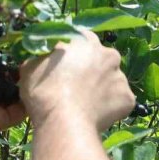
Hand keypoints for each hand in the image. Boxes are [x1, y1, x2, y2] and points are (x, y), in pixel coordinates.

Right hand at [19, 29, 134, 130]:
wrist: (64, 122)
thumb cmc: (43, 90)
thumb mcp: (30, 67)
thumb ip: (42, 57)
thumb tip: (44, 57)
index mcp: (85, 41)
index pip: (81, 37)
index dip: (72, 51)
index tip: (63, 63)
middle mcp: (109, 54)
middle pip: (100, 58)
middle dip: (90, 68)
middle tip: (74, 84)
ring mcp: (121, 77)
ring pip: (110, 80)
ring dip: (100, 87)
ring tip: (83, 103)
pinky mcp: (128, 99)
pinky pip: (117, 100)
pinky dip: (107, 106)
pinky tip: (93, 114)